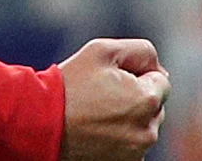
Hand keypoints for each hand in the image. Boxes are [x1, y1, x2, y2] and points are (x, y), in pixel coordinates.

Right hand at [59, 38, 170, 160]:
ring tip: (95, 113)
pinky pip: (130, 145)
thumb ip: (141, 51)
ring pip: (142, 126)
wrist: (40, 124)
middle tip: (101, 95)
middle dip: (135, 97)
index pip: (161, 79)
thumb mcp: (103, 50)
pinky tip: (96, 130)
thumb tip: (157, 67)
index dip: (136, 73)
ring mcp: (136, 152)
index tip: (110, 78)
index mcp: (148, 100)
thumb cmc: (70, 85)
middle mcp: (148, 131)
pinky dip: (118, 137)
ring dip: (128, 118)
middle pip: (153, 105)